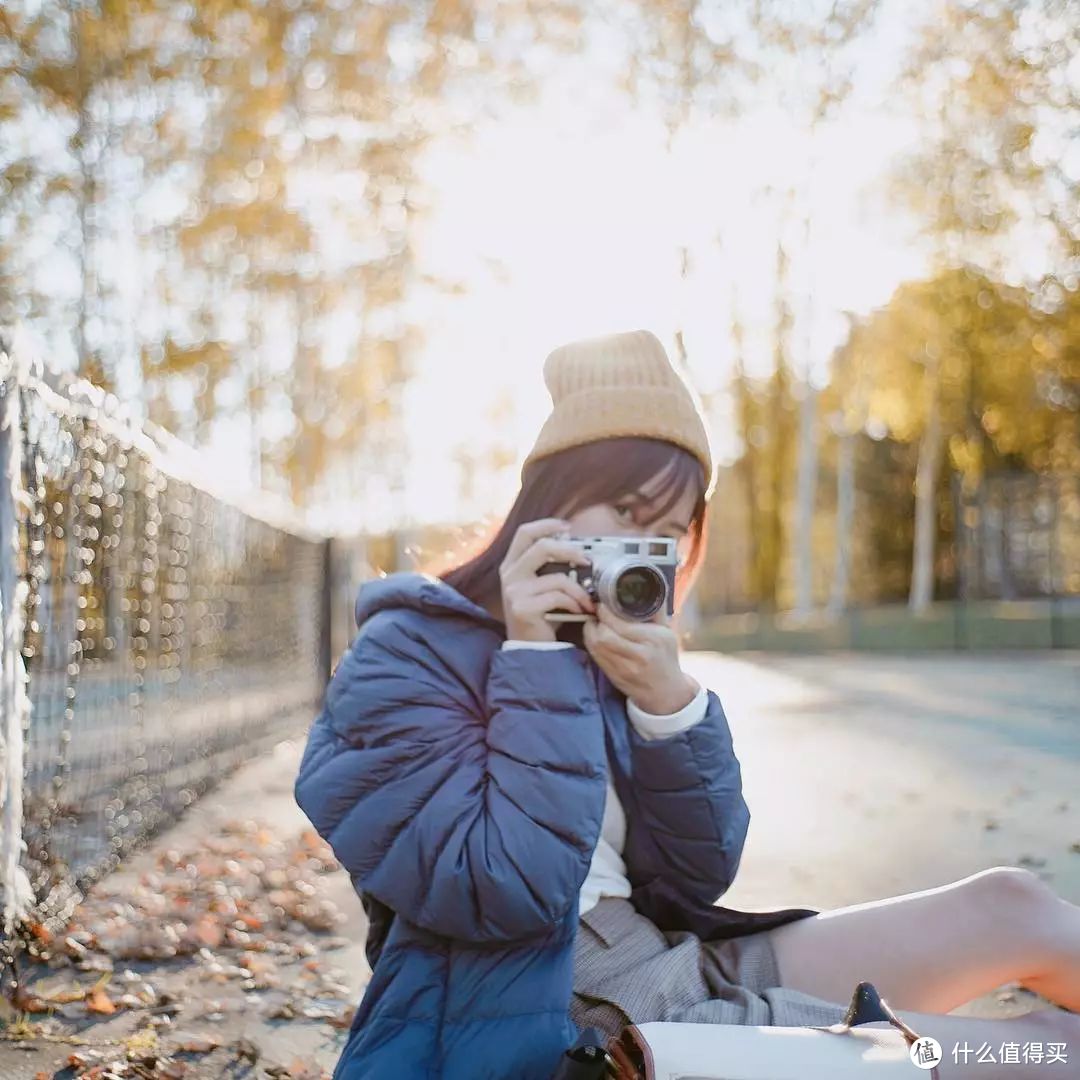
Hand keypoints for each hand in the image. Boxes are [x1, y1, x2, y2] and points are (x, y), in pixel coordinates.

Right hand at [498, 518, 596, 641]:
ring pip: (556, 577)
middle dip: (570, 550)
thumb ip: (549, 568)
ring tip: (588, 599)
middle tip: (587, 559)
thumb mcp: (540, 587)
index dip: (547, 525)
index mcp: (511, 565)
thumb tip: (579, 551)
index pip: (525, 533)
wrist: (530, 649)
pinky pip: (558, 597)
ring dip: (579, 589)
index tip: (567, 527)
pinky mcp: (523, 608)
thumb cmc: (540, 616)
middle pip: (542, 547)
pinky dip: (574, 603)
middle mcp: (509, 575)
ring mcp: (514, 592)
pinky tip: (580, 611)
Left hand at [583, 604, 698, 713]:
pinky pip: (595, 656)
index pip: (621, 625)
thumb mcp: (667, 632)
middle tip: (597, 612)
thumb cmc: (666, 657)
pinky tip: (595, 635)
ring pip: (597, 646)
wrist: (665, 692)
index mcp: (653, 640)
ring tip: (595, 622)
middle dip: (597, 621)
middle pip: (605, 636)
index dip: (607, 612)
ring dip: (591, 631)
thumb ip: (655, 611)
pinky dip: (591, 642)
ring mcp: (624, 668)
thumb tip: (647, 587)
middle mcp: (639, 655)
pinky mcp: (613, 676)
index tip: (603, 604)